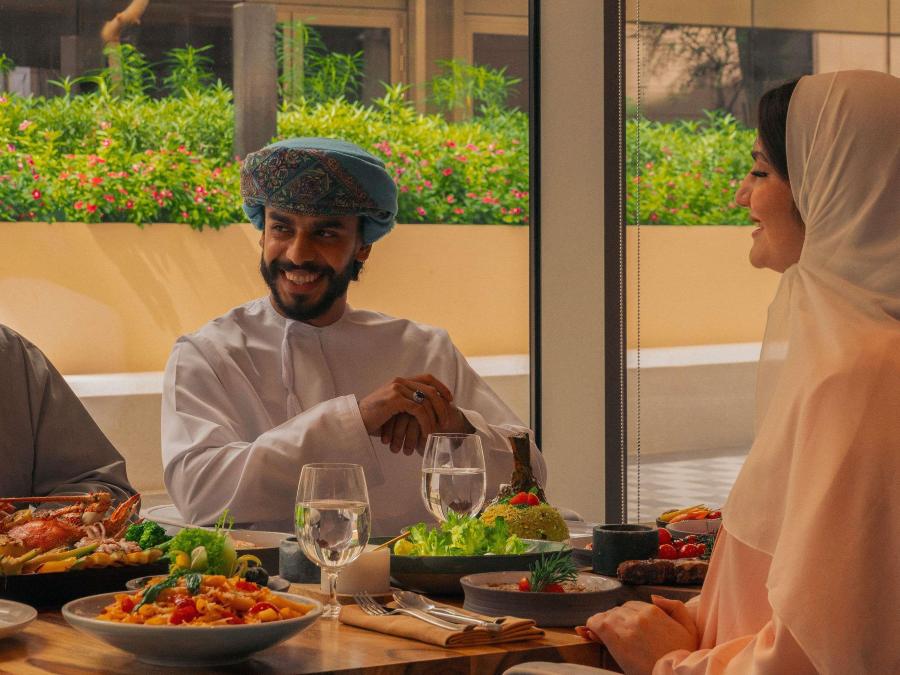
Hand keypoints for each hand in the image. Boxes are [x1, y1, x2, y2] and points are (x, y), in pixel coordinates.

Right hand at [359, 375, 454, 451]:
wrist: (356, 420)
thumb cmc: (374, 418)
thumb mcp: (394, 408)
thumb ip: (408, 403)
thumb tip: (428, 410)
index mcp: (401, 381)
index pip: (428, 378)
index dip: (441, 387)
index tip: (450, 399)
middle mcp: (400, 381)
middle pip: (430, 390)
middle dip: (442, 406)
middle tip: (447, 421)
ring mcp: (397, 389)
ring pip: (426, 402)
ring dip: (434, 419)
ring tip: (435, 432)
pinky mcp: (395, 399)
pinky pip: (418, 410)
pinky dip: (426, 423)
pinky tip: (426, 433)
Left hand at [583, 596, 697, 674]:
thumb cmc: (683, 655)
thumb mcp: (689, 627)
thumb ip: (675, 607)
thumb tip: (653, 597)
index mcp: (654, 611)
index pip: (632, 606)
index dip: (627, 617)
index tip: (625, 629)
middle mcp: (639, 615)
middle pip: (619, 610)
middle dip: (617, 621)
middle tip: (617, 637)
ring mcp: (626, 625)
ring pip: (607, 616)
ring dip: (605, 625)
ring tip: (603, 637)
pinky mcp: (615, 638)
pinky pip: (596, 623)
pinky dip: (592, 627)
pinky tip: (591, 634)